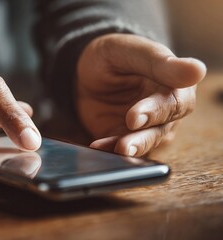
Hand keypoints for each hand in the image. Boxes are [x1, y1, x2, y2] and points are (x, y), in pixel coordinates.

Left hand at [76, 34, 205, 155]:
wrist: (89, 70)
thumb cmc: (116, 54)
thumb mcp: (133, 51)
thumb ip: (161, 63)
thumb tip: (197, 70)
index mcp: (175, 86)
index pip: (174, 103)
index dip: (155, 111)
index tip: (134, 117)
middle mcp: (165, 111)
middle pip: (160, 130)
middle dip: (142, 139)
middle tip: (124, 145)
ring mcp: (146, 128)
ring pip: (143, 143)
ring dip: (129, 149)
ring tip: (116, 151)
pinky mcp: (125, 138)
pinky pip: (119, 148)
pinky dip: (109, 149)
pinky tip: (97, 146)